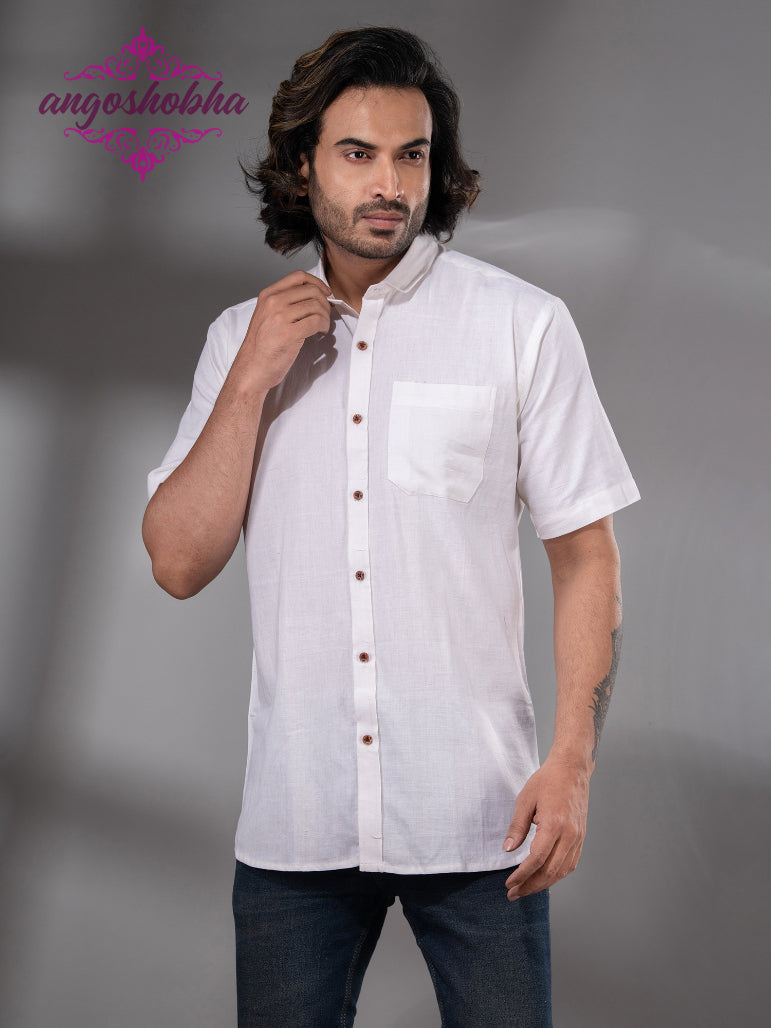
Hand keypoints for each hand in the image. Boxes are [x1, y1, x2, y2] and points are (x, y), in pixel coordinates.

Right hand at [236, 271, 331, 392]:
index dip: (317, 282)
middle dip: (325, 302)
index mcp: (267, 295)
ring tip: (323, 326)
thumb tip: (312, 296)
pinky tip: (320, 332)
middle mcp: (273, 302)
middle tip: (326, 315)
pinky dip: (324, 326)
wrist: (251, 369)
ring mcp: (280, 317)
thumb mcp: (267, 316)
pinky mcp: (289, 333)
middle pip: (311, 290)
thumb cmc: (261, 346)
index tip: (325, 292)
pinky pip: (317, 321)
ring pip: (316, 306)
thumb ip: (284, 303)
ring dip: (326, 316)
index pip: (298, 277)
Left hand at [502, 756, 590, 899]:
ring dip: (543, 884)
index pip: (536, 860)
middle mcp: (570, 835)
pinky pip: (570, 863)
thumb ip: (517, 827)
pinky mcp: (581, 837)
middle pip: (550, 872)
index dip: (522, 875)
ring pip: (562, 871)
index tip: (509, 884)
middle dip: (530, 886)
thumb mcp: (525, 799)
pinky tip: (544, 877)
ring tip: (526, 889)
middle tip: (513, 894)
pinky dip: (557, 874)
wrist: (572, 769)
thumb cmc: (547, 781)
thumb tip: (508, 849)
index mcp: (555, 825)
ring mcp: (578, 838)